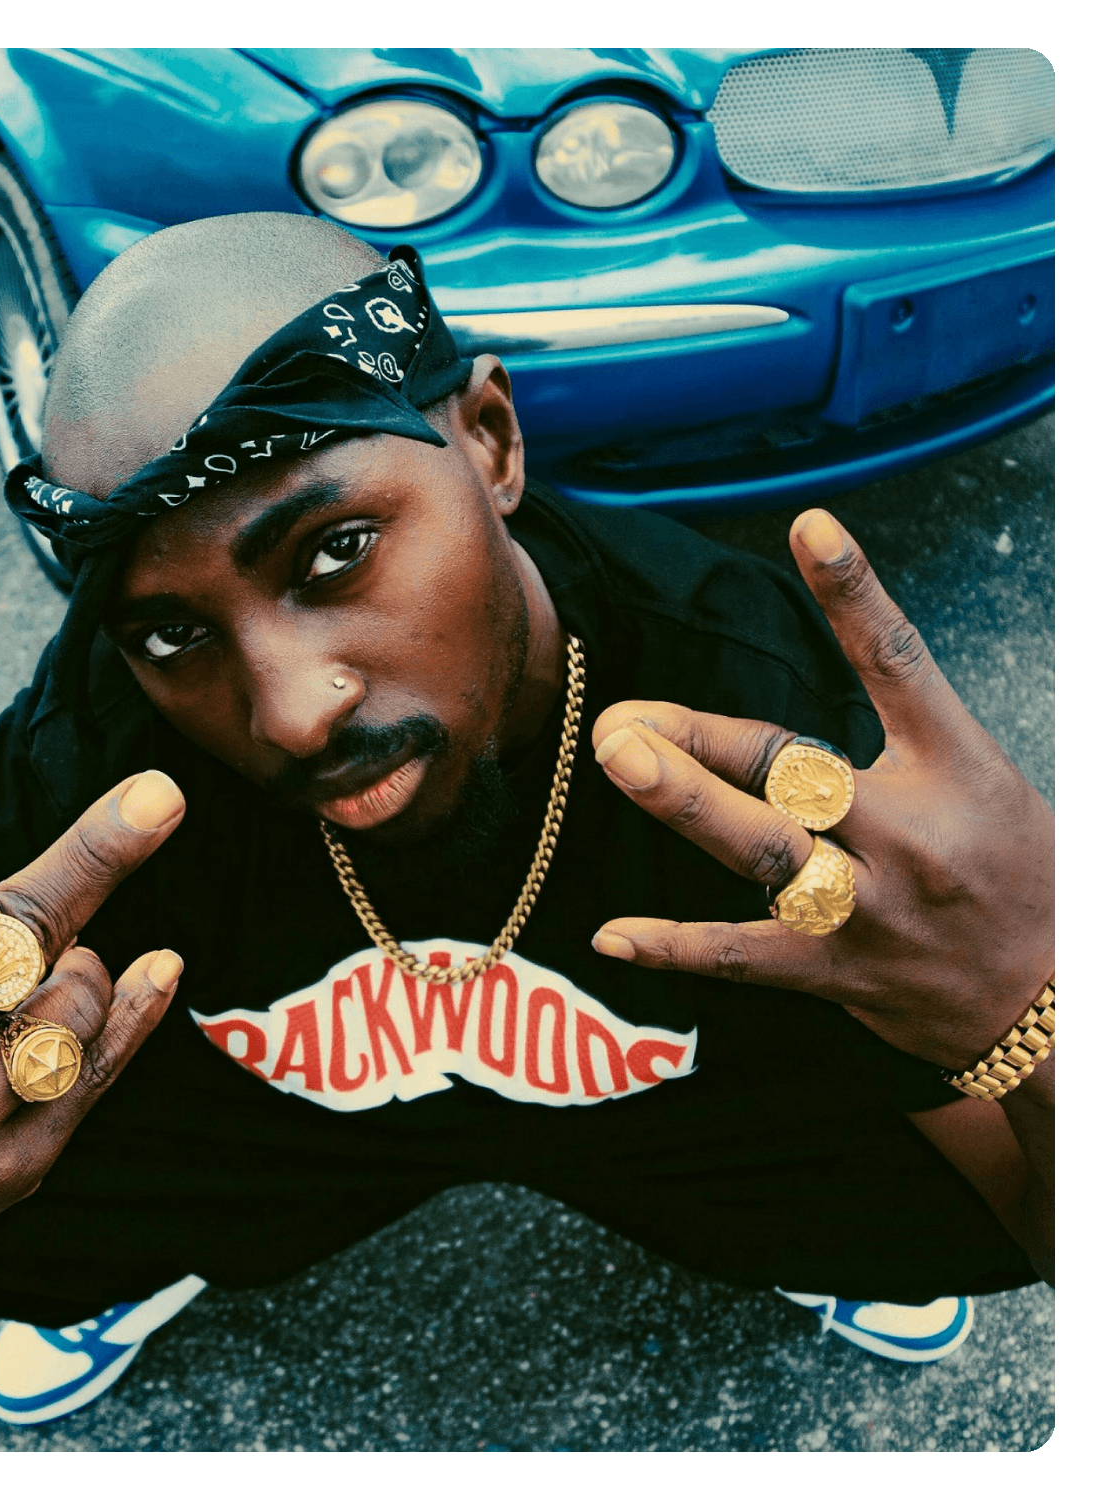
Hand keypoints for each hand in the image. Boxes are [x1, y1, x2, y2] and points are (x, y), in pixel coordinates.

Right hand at [0, 770, 185, 1253]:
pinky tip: (160, 968)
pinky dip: (135, 1013)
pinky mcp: (12, 1171)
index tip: (162, 795)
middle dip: (51, 915)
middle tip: (13, 942)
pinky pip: (99, 1074)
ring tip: (9, 992)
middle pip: (32, 953)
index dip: (89, 852)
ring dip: (66, 973)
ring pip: (74, 1008)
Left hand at [589, 509, 1054, 1071]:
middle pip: (792, 768)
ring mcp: (871, 907)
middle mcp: (912, 834)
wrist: (1058, 999)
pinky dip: (673, 947)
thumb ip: (901, 730)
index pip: (898, 664)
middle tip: (622, 718)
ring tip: (619, 760)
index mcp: (957, 768)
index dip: (854, 593)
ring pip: (763, 850)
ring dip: (684, 802)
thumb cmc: (1013, 870)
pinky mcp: (838, 971)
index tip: (810, 526)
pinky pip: (742, 956)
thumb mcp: (981, 779)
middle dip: (702, 739)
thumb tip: (809, 669)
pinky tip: (610, 935)